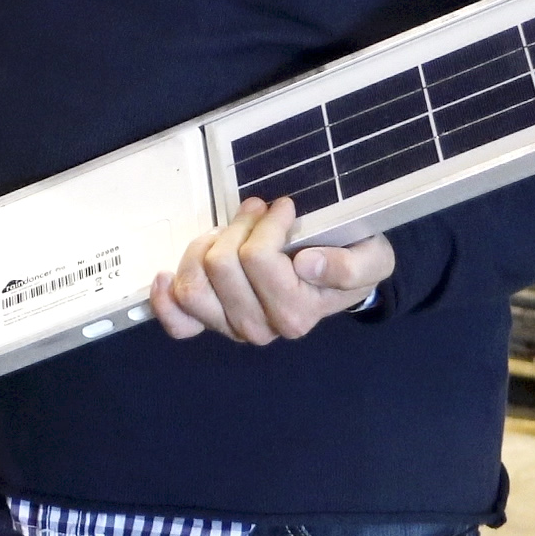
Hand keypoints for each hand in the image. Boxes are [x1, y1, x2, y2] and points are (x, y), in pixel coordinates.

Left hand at [150, 196, 390, 344]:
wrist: (342, 279)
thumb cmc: (353, 261)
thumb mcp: (369, 259)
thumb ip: (346, 266)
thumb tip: (305, 264)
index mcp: (296, 314)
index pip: (258, 259)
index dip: (268, 223)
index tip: (285, 206)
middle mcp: (261, 328)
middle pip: (221, 265)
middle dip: (238, 227)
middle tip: (257, 211)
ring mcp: (232, 328)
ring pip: (193, 285)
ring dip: (205, 247)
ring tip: (229, 231)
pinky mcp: (211, 323)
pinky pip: (178, 322)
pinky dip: (166, 300)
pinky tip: (165, 275)